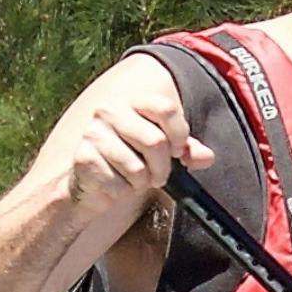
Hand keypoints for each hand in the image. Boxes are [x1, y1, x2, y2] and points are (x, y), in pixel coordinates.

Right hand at [59, 77, 212, 229]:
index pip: (166, 108)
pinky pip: (120, 184)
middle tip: (158, 175)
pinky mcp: (85, 159)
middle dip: (163, 167)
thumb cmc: (128, 160)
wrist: (88, 181)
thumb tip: (206, 157)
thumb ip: (185, 150)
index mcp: (130, 100)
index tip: (177, 150)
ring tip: (136, 180)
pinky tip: (116, 184)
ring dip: (143, 182)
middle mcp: (108, 111)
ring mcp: (93, 134)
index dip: (179, 135)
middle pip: (156, 141)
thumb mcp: (160, 150)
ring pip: (139, 167)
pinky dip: (124, 191)